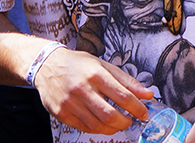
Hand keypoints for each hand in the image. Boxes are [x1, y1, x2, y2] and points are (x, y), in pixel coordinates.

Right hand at [34, 47, 153, 134]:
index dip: (137, 108)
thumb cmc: (78, 64)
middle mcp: (82, 89)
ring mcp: (70, 103)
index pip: (123, 96)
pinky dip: (97, 129)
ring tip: (118, 123)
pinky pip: (84, 128)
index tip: (144, 113)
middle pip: (109, 115)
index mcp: (96, 74)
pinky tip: (102, 123)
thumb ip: (127, 81)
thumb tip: (147, 94)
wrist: (47, 65)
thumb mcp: (104, 66)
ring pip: (97, 125)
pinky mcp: (61, 114)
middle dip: (125, 122)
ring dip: (112, 128)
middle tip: (130, 121)